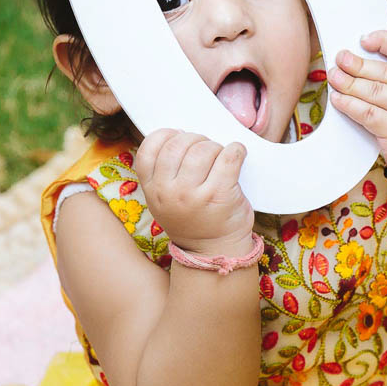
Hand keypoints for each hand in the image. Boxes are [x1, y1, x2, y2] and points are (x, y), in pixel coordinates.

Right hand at [133, 129, 254, 256]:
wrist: (215, 252)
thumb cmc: (193, 218)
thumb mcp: (165, 200)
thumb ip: (164, 173)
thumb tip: (181, 133)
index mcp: (152, 190)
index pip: (149, 148)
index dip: (167, 136)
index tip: (180, 139)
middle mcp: (168, 192)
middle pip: (179, 143)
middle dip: (196, 140)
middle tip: (206, 151)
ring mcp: (193, 195)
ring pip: (203, 148)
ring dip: (215, 147)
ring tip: (220, 158)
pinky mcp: (219, 195)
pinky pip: (229, 156)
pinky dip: (236, 150)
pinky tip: (237, 155)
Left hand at [327, 30, 386, 179]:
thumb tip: (363, 58)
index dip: (382, 41)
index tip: (363, 40)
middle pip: (384, 72)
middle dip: (357, 64)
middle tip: (339, 59)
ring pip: (373, 92)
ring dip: (348, 83)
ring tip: (334, 76)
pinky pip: (367, 114)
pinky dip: (349, 105)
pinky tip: (338, 100)